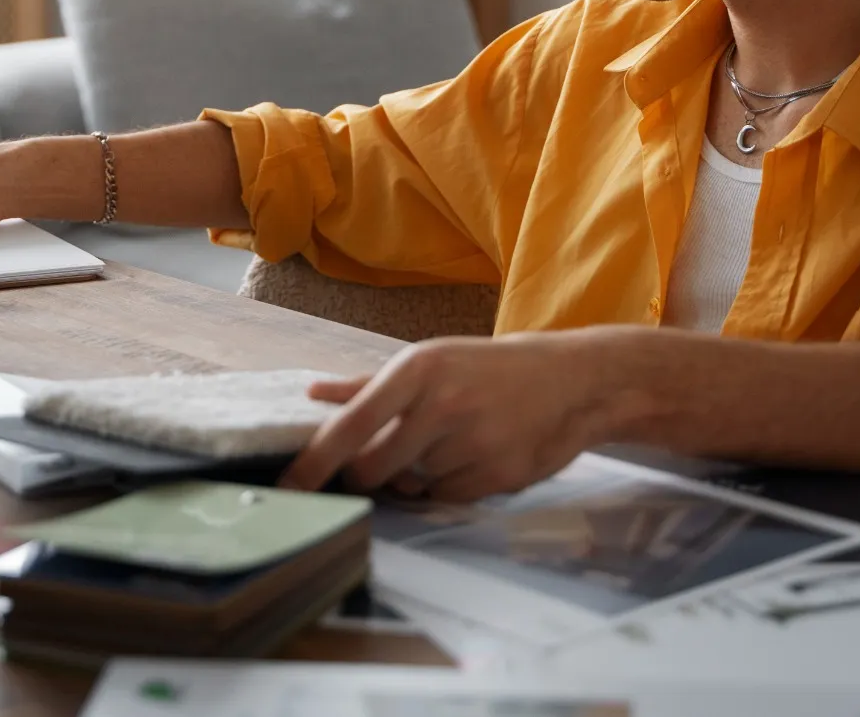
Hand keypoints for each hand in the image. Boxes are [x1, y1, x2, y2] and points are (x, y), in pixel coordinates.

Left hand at [280, 329, 653, 501]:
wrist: (570, 380)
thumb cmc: (487, 369)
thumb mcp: (429, 361)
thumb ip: (367, 384)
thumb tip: (313, 393)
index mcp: (417, 370)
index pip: (350, 426)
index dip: (313, 462)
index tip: (288, 488)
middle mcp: (441, 405)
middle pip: (372, 469)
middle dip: (368, 475)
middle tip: (388, 457)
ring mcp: (472, 443)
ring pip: (411, 486)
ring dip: (415, 478)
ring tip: (448, 444)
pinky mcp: (497, 475)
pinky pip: (446, 498)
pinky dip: (448, 488)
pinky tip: (472, 457)